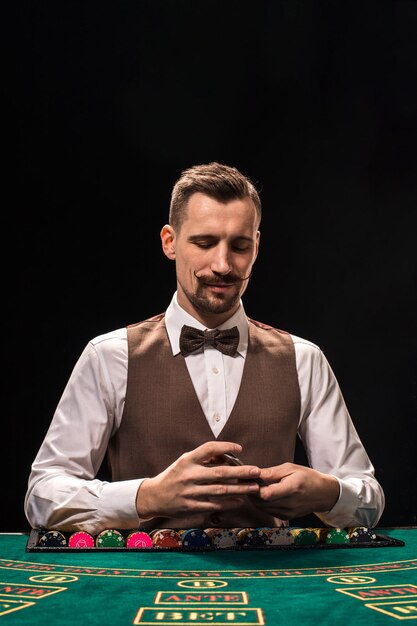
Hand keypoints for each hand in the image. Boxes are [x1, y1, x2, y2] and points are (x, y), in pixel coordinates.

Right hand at [136, 441, 261, 518]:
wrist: (154, 496)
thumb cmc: (174, 475)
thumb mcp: (184, 461)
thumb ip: (203, 458)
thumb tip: (226, 455)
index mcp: (187, 460)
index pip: (209, 448)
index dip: (226, 447)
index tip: (240, 449)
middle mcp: (189, 475)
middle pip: (219, 472)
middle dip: (241, 472)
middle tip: (256, 471)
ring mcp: (190, 492)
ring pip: (220, 490)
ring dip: (239, 489)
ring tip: (254, 487)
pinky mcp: (191, 506)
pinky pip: (214, 505)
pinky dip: (228, 503)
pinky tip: (240, 501)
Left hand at [250, 462, 339, 518]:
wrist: (323, 493)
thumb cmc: (307, 477)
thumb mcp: (291, 468)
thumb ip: (272, 473)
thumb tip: (255, 473)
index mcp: (292, 488)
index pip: (267, 494)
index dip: (254, 488)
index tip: (248, 479)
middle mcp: (289, 504)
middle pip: (262, 502)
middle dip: (251, 492)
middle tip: (247, 481)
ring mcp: (288, 513)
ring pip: (263, 508)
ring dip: (255, 498)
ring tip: (254, 486)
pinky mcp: (286, 517)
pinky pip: (268, 511)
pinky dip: (262, 503)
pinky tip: (263, 494)